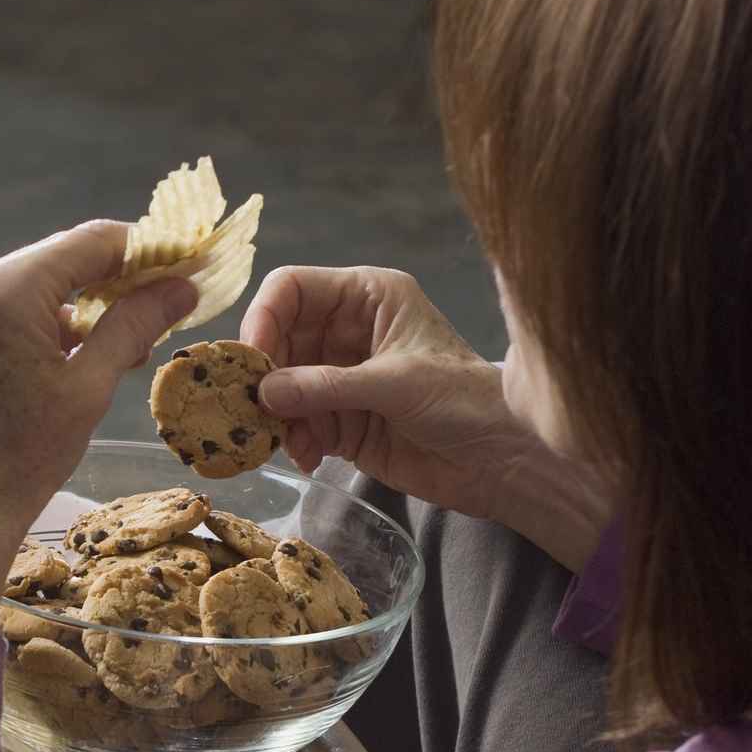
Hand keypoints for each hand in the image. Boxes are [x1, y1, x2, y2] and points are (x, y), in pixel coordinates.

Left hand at [0, 222, 198, 624]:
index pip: (89, 241)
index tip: (176, 267)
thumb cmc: (21, 463)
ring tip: (93, 355)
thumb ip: (133, 326)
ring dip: (58, 308)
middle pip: (50, 261)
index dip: (141, 250)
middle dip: (102, 284)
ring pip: (14, 286)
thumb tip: (181, 287)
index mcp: (3, 291)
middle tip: (145, 319)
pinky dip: (16, 325)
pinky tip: (40, 366)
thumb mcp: (88, 391)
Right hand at [240, 266, 611, 572]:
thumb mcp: (396, 383)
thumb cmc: (466, 402)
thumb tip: (265, 391)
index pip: (293, 289)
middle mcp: (349, 331)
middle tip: (254, 408)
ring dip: (278, 415)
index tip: (251, 358)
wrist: (500, 462)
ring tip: (287, 442)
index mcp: (367, 298)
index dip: (264, 317)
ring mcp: (342, 378)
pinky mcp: (342, 422)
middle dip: (265, 375)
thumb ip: (327, 386)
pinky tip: (309, 458)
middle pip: (278, 339)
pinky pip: (298, 425)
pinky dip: (295, 441)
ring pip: (282, 386)